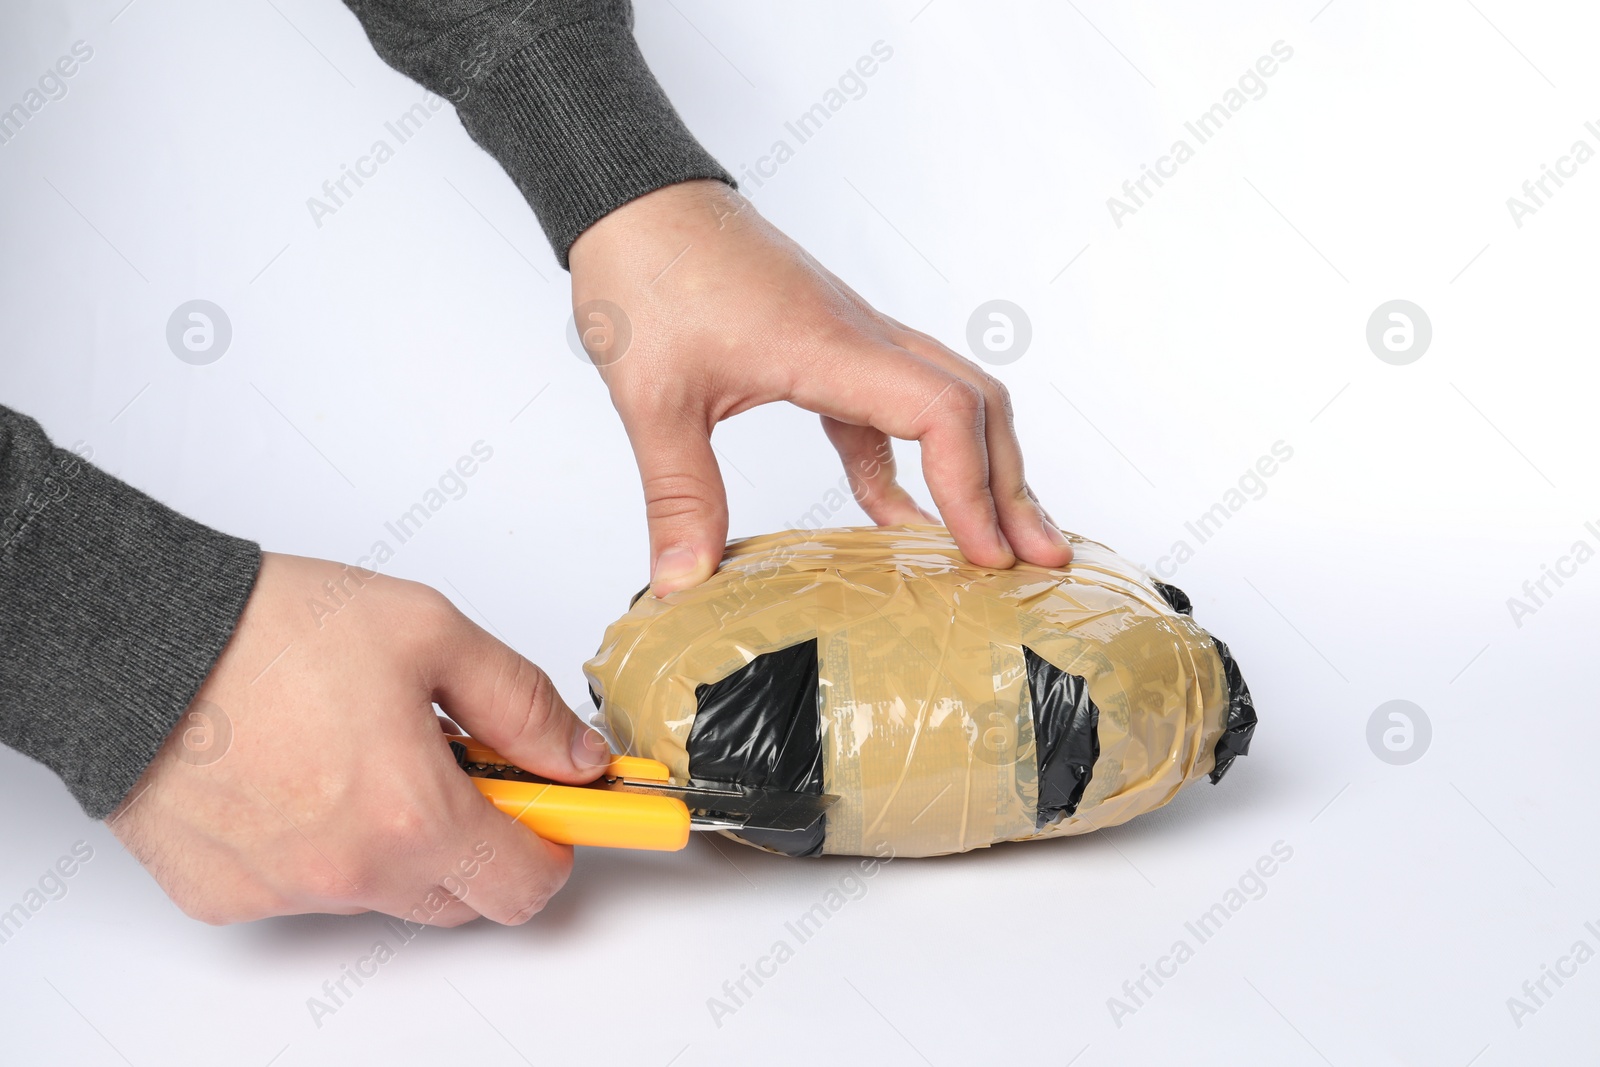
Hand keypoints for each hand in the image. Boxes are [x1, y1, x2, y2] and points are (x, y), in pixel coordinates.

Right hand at [110, 552, 610, 925]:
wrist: (134, 640)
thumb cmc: (270, 629)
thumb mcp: (431, 633)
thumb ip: (521, 705)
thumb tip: (575, 758)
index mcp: (414, 816)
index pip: (526, 885)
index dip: (553, 842)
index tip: (554, 808)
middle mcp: (351, 874)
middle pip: (459, 897)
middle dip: (476, 839)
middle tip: (454, 766)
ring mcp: (284, 893)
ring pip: (382, 890)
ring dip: (394, 839)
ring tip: (355, 751)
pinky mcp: (226, 895)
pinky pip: (305, 886)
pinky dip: (318, 844)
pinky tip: (294, 774)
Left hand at [567, 179, 1073, 595]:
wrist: (634, 196)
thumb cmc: (645, 271)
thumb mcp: (652, 397)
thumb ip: (678, 495)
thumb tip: (684, 587)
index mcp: (831, 346)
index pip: (940, 414)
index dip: (973, 489)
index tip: (984, 557)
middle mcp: (861, 337)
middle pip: (975, 405)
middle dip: (1012, 486)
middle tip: (1037, 560)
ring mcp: (851, 339)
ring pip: (947, 400)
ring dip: (977, 470)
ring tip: (995, 543)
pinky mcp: (828, 346)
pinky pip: (890, 409)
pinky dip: (907, 466)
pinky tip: (898, 522)